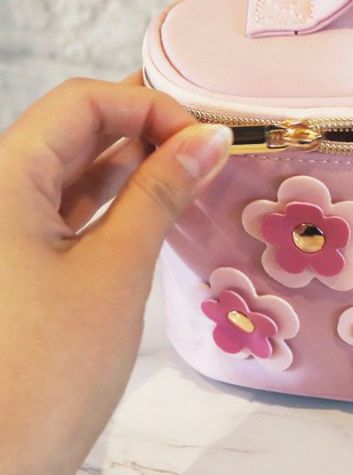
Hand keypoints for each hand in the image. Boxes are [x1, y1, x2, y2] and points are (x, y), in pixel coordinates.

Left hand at [0, 75, 230, 474]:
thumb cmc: (50, 370)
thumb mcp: (115, 271)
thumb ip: (161, 193)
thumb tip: (210, 138)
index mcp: (2, 179)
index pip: (82, 103)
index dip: (148, 106)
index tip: (207, 142)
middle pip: (73, 129)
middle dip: (145, 128)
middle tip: (210, 150)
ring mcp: (4, 230)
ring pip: (73, 170)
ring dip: (134, 164)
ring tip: (194, 170)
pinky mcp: (18, 263)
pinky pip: (68, 211)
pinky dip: (115, 202)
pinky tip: (157, 205)